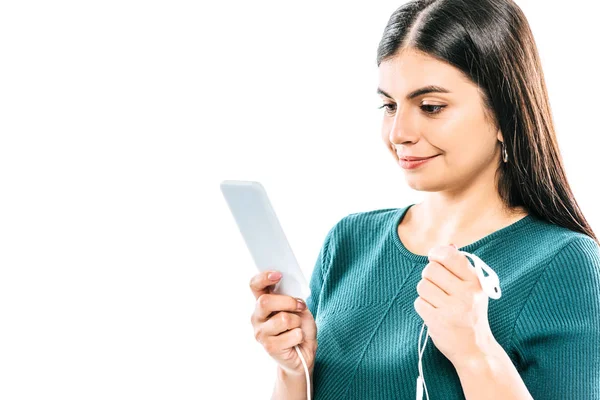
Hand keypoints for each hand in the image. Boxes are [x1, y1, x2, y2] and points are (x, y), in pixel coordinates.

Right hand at [249, 270, 316, 376]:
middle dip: (288, 302)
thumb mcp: (300, 308)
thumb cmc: (300, 328)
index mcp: (263, 303)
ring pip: (283, 319)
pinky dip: (301, 336)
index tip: (278, 274)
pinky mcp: (269, 347)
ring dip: (298, 322)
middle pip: (265, 301)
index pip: (255, 285)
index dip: (264, 277)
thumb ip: (293, 299)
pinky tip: (296, 340)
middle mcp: (257, 316)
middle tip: (299, 306)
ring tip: (297, 327)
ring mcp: (261, 333)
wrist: (303, 354)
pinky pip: (292, 335)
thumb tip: (292, 293)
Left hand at [414, 244, 496, 367]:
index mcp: (476, 282)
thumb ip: (460, 267)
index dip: (437, 253)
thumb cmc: (471, 314)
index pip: (451, 256)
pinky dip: (423, 306)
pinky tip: (434, 313)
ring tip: (437, 301)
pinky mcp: (438, 321)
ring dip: (425, 293)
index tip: (434, 257)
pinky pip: (418, 303)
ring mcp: (452, 308)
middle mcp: (466, 294)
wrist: (475, 349)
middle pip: (430, 269)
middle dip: (429, 276)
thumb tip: (448, 245)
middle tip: (437, 286)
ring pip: (422, 286)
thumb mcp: (473, 289)